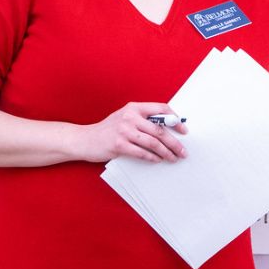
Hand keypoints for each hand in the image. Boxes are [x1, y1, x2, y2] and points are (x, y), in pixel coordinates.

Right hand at [69, 102, 188, 162]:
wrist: (85, 139)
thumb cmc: (108, 130)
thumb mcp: (125, 118)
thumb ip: (143, 120)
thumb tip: (168, 129)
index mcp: (134, 107)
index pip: (161, 109)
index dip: (175, 119)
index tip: (183, 130)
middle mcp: (130, 116)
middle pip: (160, 129)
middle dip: (174, 142)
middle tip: (183, 151)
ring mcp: (124, 130)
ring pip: (153, 142)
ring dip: (167, 152)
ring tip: (173, 158)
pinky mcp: (119, 145)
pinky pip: (142, 153)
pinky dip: (152, 158)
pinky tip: (158, 160)